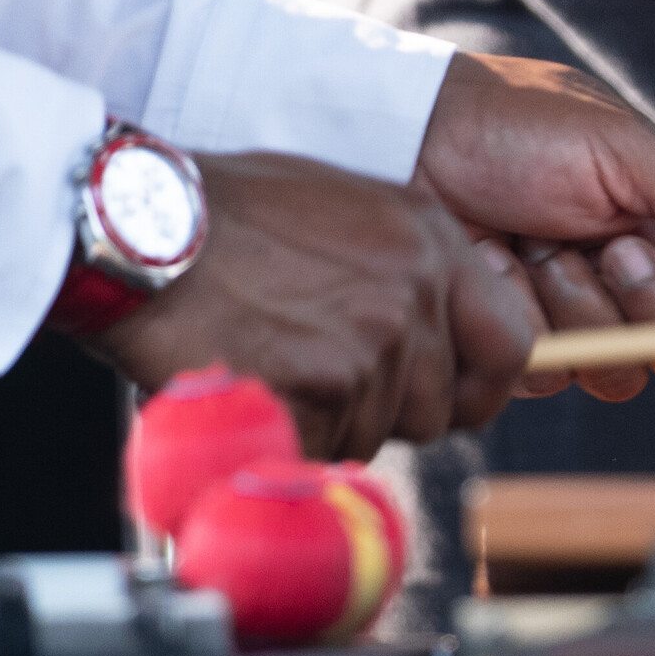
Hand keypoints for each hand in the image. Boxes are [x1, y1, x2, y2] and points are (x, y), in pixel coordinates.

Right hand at [91, 151, 532, 460]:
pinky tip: (248, 385)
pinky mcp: (324, 382)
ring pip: (376, 434)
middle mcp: (417, 289)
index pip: (513, 346)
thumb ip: (406, 267)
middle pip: (440, 407)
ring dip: (325, 423)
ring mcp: (375, 339)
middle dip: (386, 413)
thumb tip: (444, 334)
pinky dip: (283, 438)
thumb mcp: (346, 208)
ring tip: (271, 365)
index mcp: (433, 240)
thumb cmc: (226, 214)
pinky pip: (323, 448)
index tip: (450, 401)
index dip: (479, 388)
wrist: (141, 226)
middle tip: (319, 380)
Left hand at [412, 53, 654, 399]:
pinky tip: (493, 265)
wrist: (398, 142)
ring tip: (532, 245)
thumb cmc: (515, 126)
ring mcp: (575, 313)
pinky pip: (550, 374)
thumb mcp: (626, 154)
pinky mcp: (517, 343)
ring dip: (580, 306)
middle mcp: (634, 274)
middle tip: (611, 249)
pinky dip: (522, 319)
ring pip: (623, 367)